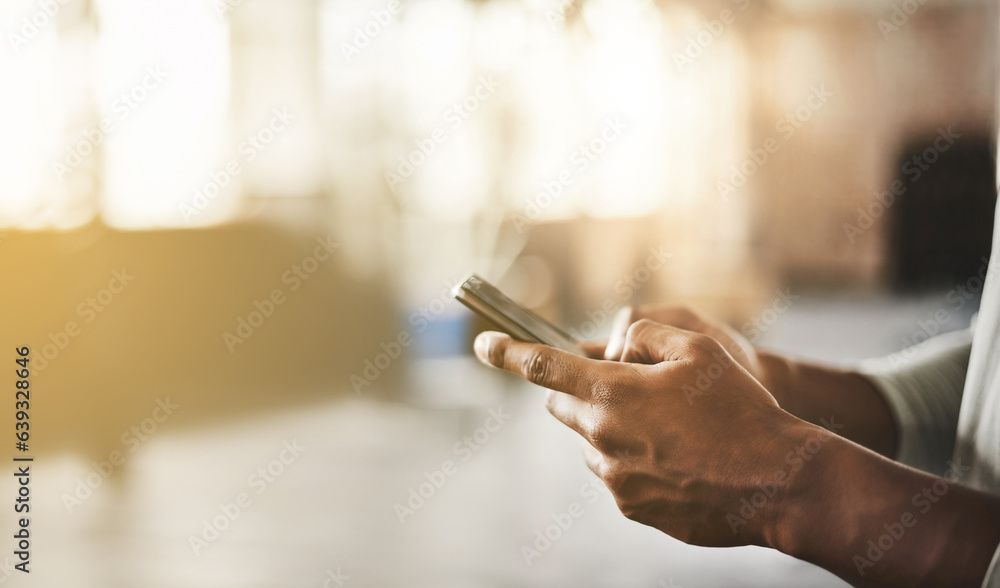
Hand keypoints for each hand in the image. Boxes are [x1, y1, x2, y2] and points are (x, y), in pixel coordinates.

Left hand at [474, 320, 816, 547]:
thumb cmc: (741, 407)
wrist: (777, 480)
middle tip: (627, 388)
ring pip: (592, 443)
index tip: (482, 345)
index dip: (508, 354)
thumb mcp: (696, 347)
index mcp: (613, 394)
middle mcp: (603, 439)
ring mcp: (616, 480)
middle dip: (581, 392)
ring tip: (669, 428)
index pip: (543, 368)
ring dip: (611, 428)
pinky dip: (633, 461)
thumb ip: (642, 337)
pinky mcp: (632, 508)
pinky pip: (616, 474)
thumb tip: (616, 349)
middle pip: (564, 407)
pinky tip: (678, 458)